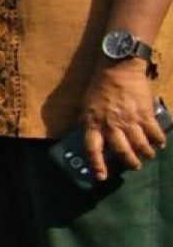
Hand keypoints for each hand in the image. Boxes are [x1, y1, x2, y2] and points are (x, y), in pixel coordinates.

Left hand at [82, 60, 164, 180]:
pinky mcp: (145, 113)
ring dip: (145, 153)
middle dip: (130, 162)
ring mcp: (129, 120)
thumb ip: (90, 123)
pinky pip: (154, 132)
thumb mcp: (86, 106)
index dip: (97, 165)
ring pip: (140, 145)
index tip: (101, 177)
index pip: (92, 149)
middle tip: (135, 167)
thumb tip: (93, 139)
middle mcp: (111, 124)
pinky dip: (158, 140)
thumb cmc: (99, 88)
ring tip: (148, 155)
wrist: (118, 69)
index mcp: (93, 123)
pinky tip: (160, 143)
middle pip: (121, 151)